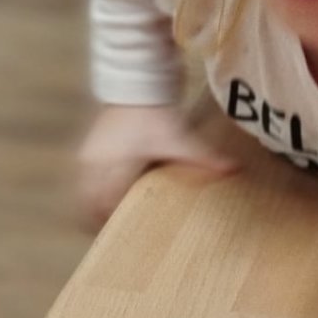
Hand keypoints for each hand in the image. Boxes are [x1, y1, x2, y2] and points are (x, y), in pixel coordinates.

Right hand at [76, 103, 237, 227]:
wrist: (136, 84)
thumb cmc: (156, 115)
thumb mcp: (180, 138)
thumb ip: (204, 158)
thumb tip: (234, 169)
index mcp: (116, 166)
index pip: (106, 204)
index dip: (114, 221)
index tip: (127, 233)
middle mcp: (96, 164)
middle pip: (90, 204)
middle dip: (102, 218)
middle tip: (120, 229)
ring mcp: (88, 157)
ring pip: (83, 195)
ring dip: (94, 207)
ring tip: (111, 218)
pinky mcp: (87, 150)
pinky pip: (82, 182)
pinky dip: (91, 193)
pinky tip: (105, 197)